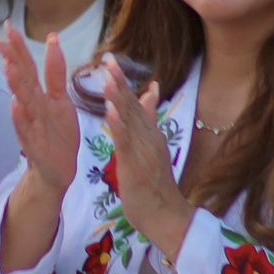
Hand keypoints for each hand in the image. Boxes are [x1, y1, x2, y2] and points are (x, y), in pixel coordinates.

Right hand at [0, 24, 79, 197]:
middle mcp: (31, 106)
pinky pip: (25, 129)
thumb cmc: (58, 132)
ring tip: (9, 66)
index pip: (27, 66)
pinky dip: (19, 118)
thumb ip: (55, 72)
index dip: (19, 47)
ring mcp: (31, 124)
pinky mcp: (34, 144)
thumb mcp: (61, 98)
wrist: (59, 169)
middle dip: (13, 60)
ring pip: (22, 101)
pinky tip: (15, 106)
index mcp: (39, 95)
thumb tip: (53, 39)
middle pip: (21, 79)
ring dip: (15, 85)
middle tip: (3, 38)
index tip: (9, 26)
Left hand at [101, 57, 190, 259]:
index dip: (122, 81)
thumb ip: (148, 119)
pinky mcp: (136, 164)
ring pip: (129, 119)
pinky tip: (110, 110)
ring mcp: (143, 149)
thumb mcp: (151, 146)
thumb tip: (150, 91)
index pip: (135, 102)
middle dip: (119, 81)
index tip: (110, 59)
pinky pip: (126, 141)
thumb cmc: (155, 184)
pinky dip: (118, 124)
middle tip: (107, 58)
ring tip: (107, 76)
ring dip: (118, 96)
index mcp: (149, 132)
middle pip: (132, 104)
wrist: (166, 215)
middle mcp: (148, 136)